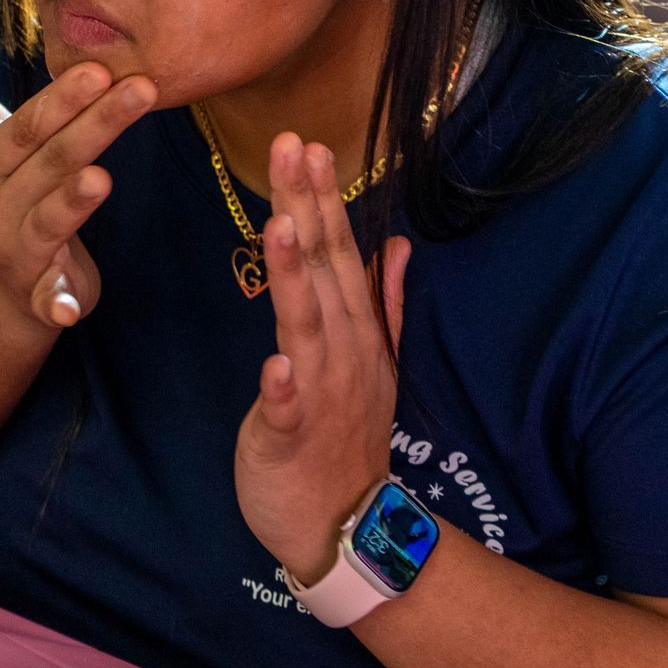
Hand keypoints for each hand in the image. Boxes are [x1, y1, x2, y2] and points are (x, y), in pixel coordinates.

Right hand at [0, 33, 156, 331]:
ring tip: (101, 179)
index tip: (99, 67)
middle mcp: (0, 205)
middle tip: (139, 88)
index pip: (29, 126)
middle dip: (96, 124)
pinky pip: (48, 299)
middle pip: (53, 161)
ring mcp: (19, 252)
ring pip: (51, 221)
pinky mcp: (41, 296)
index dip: (62, 98)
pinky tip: (69, 309)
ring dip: (73, 202)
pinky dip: (57, 304)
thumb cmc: (4, 198)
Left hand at [234, 134, 413, 584]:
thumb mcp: (373, 360)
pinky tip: (275, 363)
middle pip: (322, 269)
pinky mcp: (291, 437)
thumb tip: (392, 242)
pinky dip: (283, 385)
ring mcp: (320, 393)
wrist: (344, 524)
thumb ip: (381, 300)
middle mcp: (342, 351)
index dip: (323, 197)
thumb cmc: (343, 434)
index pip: (338, 251)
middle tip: (292, 147)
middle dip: (307, 206)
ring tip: (281, 224)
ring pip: (307, 325)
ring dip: (295, 276)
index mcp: (354, 330)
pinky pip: (288, 409)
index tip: (309, 143)